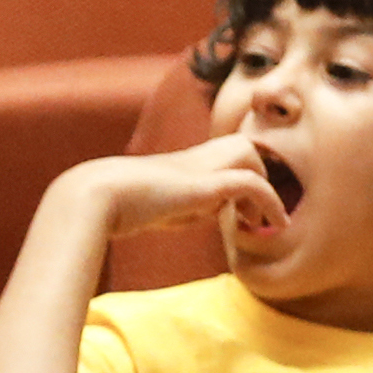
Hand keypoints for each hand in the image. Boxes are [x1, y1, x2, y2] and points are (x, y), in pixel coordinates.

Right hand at [53, 144, 287, 248]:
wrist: (97, 196)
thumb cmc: (115, 205)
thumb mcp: (152, 206)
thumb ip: (176, 207)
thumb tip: (185, 215)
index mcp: (183, 162)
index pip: (226, 156)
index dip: (241, 178)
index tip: (243, 215)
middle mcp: (195, 158)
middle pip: (245, 148)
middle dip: (258, 176)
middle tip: (253, 216)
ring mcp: (200, 167)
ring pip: (252, 157)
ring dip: (264, 188)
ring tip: (260, 223)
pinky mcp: (205, 184)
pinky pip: (251, 184)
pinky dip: (270, 203)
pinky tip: (275, 225)